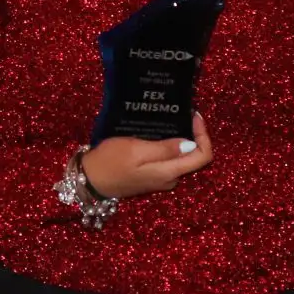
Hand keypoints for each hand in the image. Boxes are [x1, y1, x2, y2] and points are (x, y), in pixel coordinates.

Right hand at [80, 111, 212, 199]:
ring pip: (181, 158)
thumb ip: (165, 149)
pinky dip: (169, 145)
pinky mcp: (151, 176)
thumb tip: (190, 144)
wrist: (89, 180)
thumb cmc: (110, 162)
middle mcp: (169, 178)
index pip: (202, 156)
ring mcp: (160, 179)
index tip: (194, 116)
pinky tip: (159, 132)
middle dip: (194, 134)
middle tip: (184, 113)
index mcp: (169, 172)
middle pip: (194, 157)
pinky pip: (168, 160)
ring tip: (171, 118)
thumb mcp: (136, 150)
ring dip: (181, 138)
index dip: (204, 135)